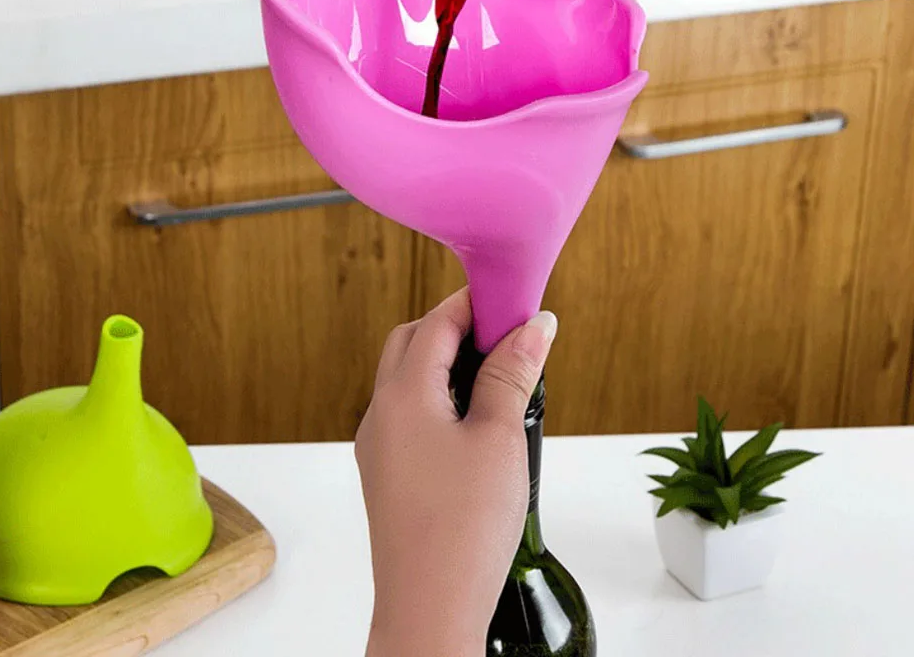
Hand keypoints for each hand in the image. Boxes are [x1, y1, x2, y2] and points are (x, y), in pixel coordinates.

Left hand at [356, 289, 556, 656]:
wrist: (429, 610)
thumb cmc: (464, 527)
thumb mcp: (500, 437)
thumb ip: (513, 373)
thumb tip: (534, 325)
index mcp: (403, 396)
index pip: (436, 322)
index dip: (476, 304)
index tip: (515, 302)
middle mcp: (380, 415)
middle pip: (411, 342)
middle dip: (455, 327)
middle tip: (505, 334)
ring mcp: (379, 447)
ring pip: (406, 380)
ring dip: (445, 363)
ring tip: (497, 376)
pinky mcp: (387, 475)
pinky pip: (407, 415)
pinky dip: (438, 399)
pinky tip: (475, 421)